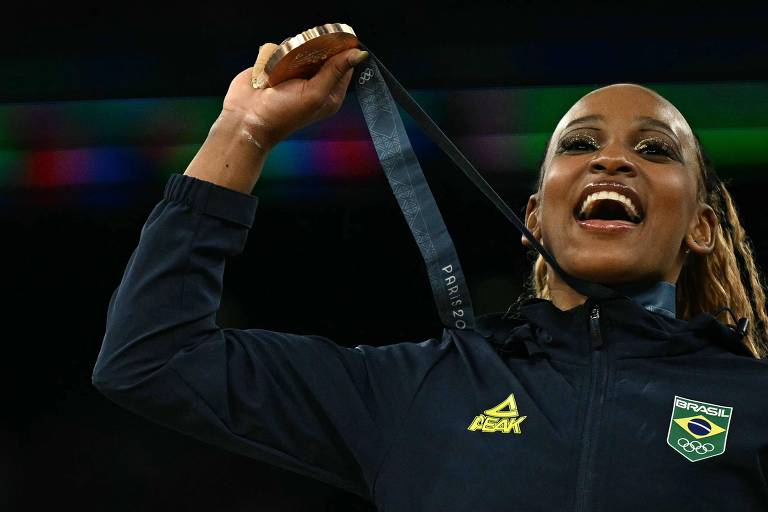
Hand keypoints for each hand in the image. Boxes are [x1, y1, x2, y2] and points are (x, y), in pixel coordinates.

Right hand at [221, 43, 368, 149]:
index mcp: (330, 93)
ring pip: (301, 49)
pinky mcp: (277, 68)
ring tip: (283, 69)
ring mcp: (295, 75)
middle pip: (324, 53)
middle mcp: (315, 83)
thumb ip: (335, 71)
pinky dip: (276, 54)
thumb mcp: (314, 93)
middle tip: (303, 60)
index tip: (331, 45)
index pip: (344, 64)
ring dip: (292, 52)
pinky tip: (271, 68)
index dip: (341, 51)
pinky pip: (281, 50)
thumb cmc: (282, 114)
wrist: (245, 119)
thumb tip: (359, 54)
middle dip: (314, 50)